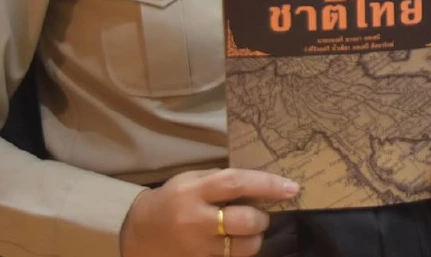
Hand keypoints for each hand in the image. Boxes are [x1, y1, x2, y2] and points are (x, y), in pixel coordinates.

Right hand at [120, 168, 298, 256]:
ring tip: (249, 232)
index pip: (236, 183)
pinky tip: (236, 244)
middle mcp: (195, 220)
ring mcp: (196, 247)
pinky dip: (239, 253)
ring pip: (241, 248)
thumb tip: (264, 182)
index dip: (268, 185)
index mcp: (194, 191)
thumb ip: (223, 180)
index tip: (292, 188)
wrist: (138, 231)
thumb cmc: (173, 199)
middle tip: (261, 216)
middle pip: (244, 221)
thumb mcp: (193, 180)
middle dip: (261, 219)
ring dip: (254, 240)